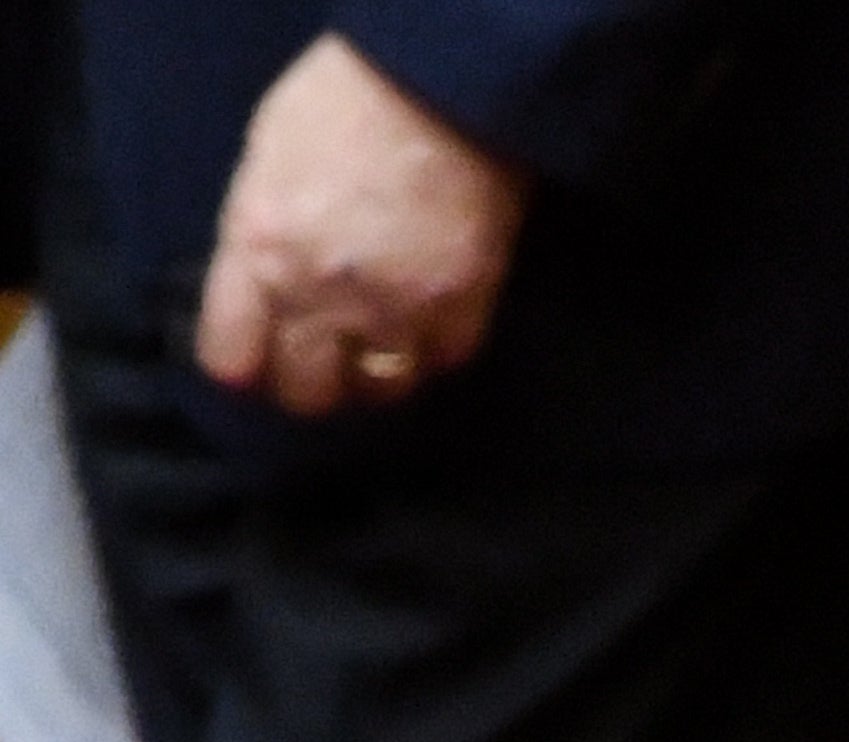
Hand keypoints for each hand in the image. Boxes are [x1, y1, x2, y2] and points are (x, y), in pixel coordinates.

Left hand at [195, 35, 527, 418]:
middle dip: (310, 381)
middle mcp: (320, 294)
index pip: (232, 357)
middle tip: (322, 362)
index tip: (258, 359)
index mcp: (259, 249)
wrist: (440, 87)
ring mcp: (395, 309)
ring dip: (375, 375)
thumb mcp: (265, 165)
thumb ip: (258, 237)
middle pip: (307, 390)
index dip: (245, 365)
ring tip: (379, 349)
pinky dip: (433, 351)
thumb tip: (262, 290)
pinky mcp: (461, 309)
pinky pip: (442, 361)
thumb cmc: (341, 106)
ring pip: (379, 390)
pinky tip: (429, 323)